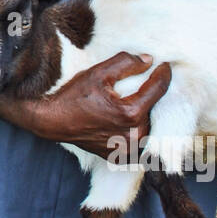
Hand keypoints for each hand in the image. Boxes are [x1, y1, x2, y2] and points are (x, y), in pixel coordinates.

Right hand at [26, 52, 171, 160]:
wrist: (52, 121)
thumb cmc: (73, 96)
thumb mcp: (98, 72)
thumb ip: (126, 63)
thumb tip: (148, 61)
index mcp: (131, 113)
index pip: (158, 89)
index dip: (163, 73)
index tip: (164, 65)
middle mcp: (133, 135)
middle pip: (156, 109)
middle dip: (154, 94)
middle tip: (149, 81)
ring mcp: (127, 149)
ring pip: (149, 125)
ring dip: (147, 112)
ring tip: (137, 99)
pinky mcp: (120, 156)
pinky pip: (138, 141)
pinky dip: (137, 129)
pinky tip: (128, 119)